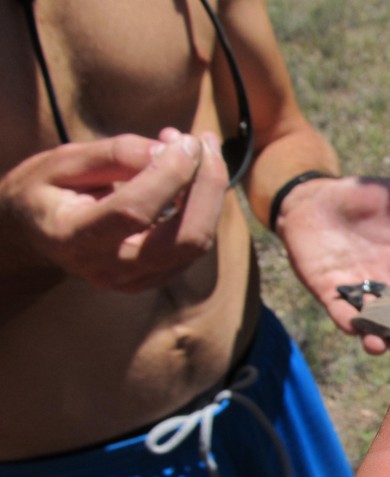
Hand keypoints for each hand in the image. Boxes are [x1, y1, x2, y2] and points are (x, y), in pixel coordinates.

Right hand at [0, 129, 227, 291]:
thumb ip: (116, 155)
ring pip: (198, 243)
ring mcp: (137, 280)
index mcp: (74, 238)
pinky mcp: (156, 279)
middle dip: (207, 186)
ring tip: (197, 149)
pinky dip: (203, 204)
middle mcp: (110, 268)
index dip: (170, 174)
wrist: (35, 236)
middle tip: (205, 141)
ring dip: (211, 191)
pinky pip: (195, 243)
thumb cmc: (47, 191)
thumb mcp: (63, 161)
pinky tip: (189, 173)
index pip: (136, 212)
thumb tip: (171, 150)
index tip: (185, 140)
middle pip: (185, 239)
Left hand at [274, 175, 389, 356]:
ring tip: (382, 347)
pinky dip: (349, 323)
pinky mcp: (329, 293)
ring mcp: (358, 291)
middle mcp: (386, 284)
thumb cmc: (361, 193)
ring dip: (378, 338)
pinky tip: (355, 330)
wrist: (313, 196)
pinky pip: (342, 313)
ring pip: (372, 323)